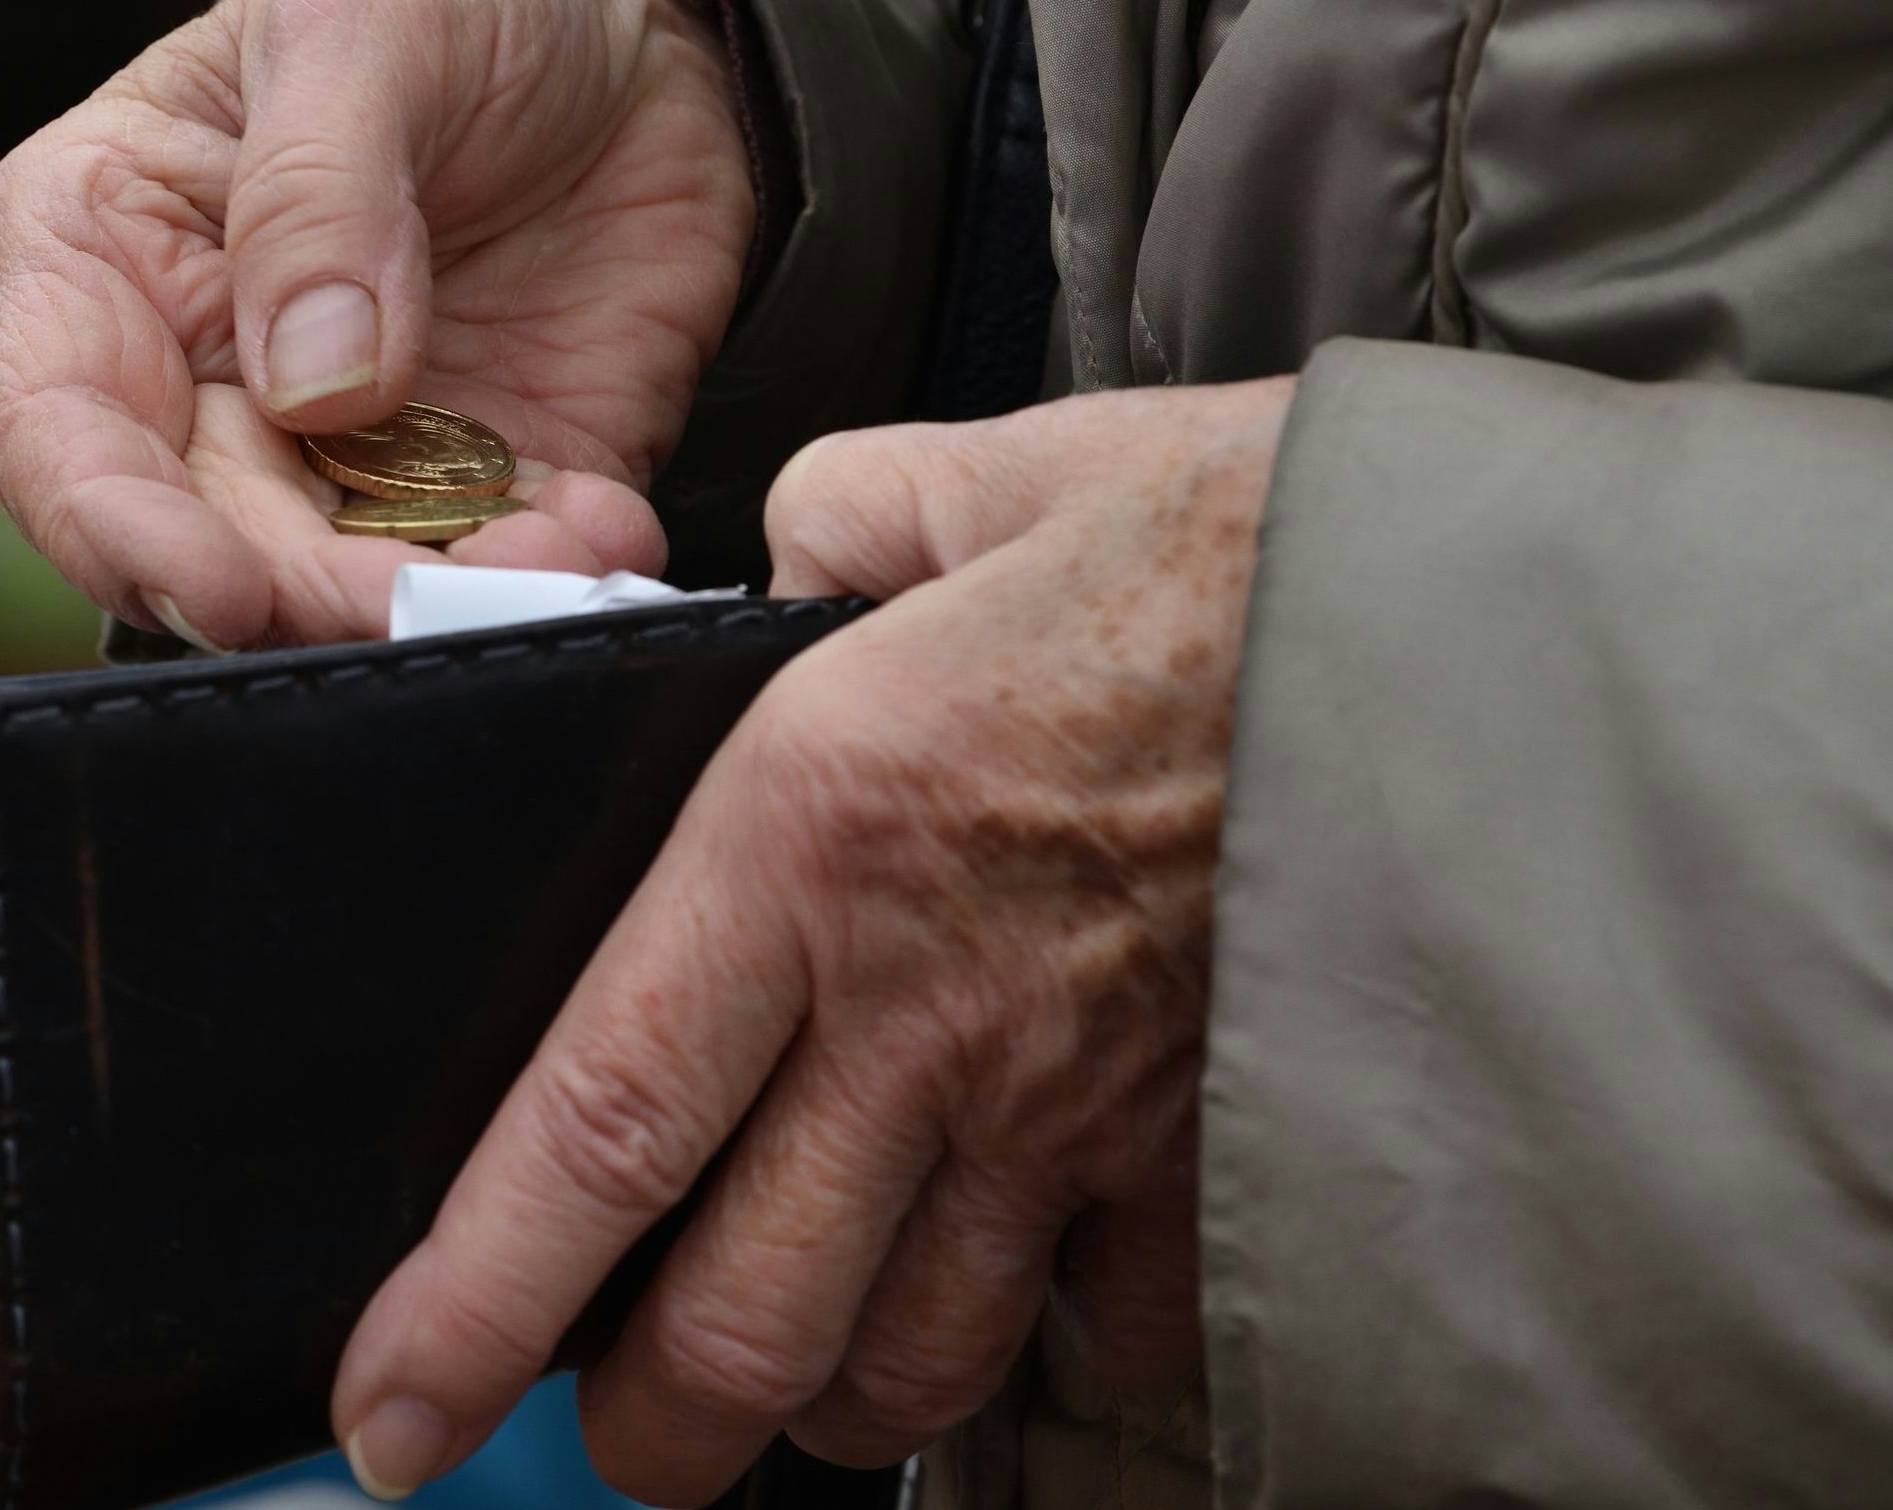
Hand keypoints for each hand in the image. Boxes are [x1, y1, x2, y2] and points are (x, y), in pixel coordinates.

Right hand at [0, 0, 751, 649]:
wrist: (636, 17)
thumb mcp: (369, 25)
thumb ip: (318, 189)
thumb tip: (313, 386)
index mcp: (102, 246)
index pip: (55, 419)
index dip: (114, 524)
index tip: (220, 587)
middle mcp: (197, 374)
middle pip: (205, 535)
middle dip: (304, 593)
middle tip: (410, 605)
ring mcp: (340, 445)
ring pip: (345, 578)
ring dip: (436, 601)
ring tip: (552, 564)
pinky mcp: (478, 481)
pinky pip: (498, 565)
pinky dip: (550, 574)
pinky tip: (606, 531)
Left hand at [325, 380, 1296, 1501]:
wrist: (1505, 615)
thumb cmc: (1235, 535)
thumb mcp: (976, 479)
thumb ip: (834, 532)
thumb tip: (784, 565)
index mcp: (810, 840)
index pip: (593, 1131)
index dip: (470, 1310)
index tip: (388, 1417)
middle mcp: (925, 1012)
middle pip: (739, 1327)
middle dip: (648, 1430)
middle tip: (609, 1429)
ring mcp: (1081, 1109)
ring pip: (909, 1364)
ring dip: (826, 1402)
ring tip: (787, 1374)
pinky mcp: (1216, 1147)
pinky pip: (1105, 1330)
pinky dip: (1048, 1346)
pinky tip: (1020, 1293)